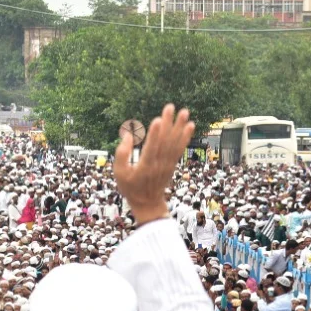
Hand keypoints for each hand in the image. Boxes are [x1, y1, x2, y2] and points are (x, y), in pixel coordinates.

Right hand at [113, 105, 194, 225]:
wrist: (148, 203)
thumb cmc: (130, 187)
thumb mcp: (119, 173)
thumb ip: (122, 154)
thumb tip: (128, 135)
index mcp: (144, 166)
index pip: (151, 148)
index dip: (154, 134)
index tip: (157, 120)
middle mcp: (158, 164)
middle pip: (164, 141)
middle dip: (168, 123)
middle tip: (170, 107)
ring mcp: (167, 164)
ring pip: (174, 143)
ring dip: (180, 127)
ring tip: (184, 112)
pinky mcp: (172, 163)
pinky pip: (180, 148)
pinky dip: (185, 137)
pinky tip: (190, 126)